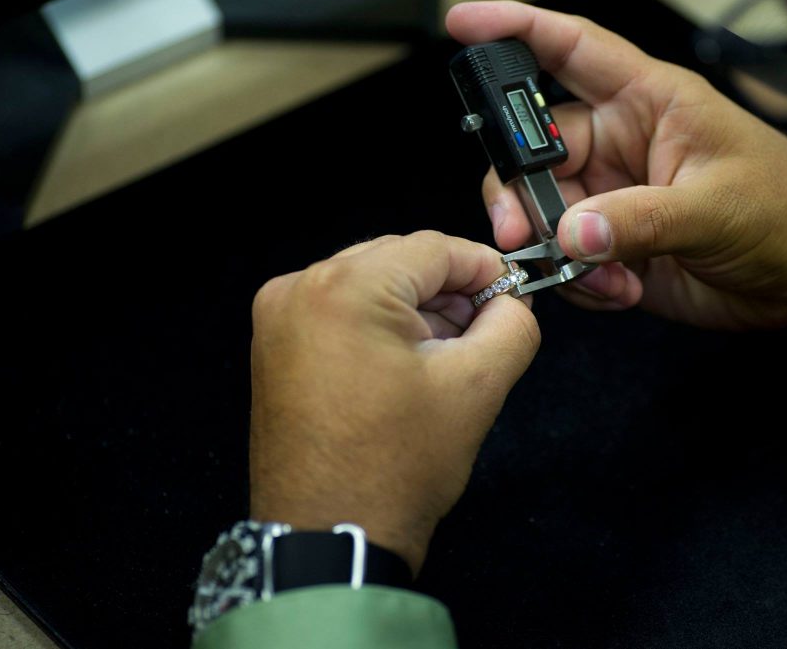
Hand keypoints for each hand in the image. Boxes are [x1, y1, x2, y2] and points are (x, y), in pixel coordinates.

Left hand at [249, 231, 539, 574]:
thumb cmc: (397, 466)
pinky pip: (340, 310)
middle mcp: (298, 288)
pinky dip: (378, 326)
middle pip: (397, 261)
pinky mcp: (273, 345)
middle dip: (448, 292)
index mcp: (344, 288)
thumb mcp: (477, 387)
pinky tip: (405, 366)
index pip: (433, 248)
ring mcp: (277, 317)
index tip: (513, 297)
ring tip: (445, 358)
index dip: (484, 269)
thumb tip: (512, 302)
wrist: (329, 537)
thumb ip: (512, 326)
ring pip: (370, 284)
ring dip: (414, 310)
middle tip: (483, 333)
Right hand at [446, 2, 786, 329]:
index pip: (573, 49)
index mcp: (650, 102)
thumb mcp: (717, 207)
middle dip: (517, 191)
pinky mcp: (615, 245)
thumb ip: (641, 219)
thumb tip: (573, 231)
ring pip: (543, 211)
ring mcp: (614, 196)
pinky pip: (565, 256)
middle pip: (534, 149)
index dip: (516, 29)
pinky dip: (577, 279)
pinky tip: (619, 287)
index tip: (463, 24)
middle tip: (521, 231)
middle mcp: (622, 144)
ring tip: (602, 272)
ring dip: (554, 248)